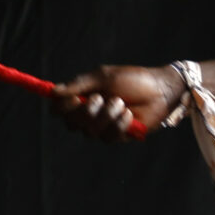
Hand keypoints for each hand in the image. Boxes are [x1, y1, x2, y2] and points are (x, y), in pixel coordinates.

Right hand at [54, 65, 182, 141]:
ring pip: (90, 132)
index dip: (61, 107)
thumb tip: (53, 92)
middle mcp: (90, 114)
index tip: (70, 99)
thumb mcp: (104, 77)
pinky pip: (109, 137)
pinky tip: (129, 114)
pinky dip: (119, 124)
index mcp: (83, 97)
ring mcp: (104, 126)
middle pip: (72, 124)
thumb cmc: (133, 80)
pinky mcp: (119, 135)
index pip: (60, 109)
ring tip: (121, 102)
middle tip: (100, 98)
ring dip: (106, 116)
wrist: (160, 90)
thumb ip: (79, 85)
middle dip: (85, 112)